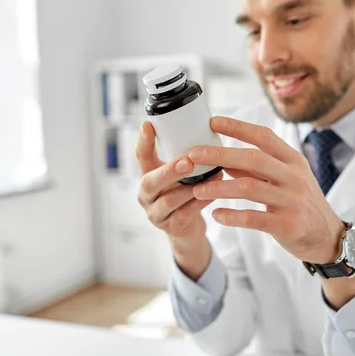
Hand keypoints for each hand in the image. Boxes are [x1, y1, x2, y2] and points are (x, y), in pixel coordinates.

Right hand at [135, 121, 222, 279]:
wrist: (186, 230)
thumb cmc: (183, 194)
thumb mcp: (177, 175)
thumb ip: (182, 157)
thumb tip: (204, 126)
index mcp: (147, 175)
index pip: (141, 156)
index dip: (143, 141)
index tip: (148, 125)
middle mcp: (146, 194)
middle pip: (151, 181)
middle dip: (169, 171)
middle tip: (187, 162)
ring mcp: (155, 213)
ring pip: (170, 200)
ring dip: (193, 187)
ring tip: (213, 175)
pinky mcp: (171, 228)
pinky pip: (185, 214)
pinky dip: (200, 203)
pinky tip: (213, 194)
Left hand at [188, 116, 343, 264]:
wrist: (326, 236)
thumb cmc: (300, 203)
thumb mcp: (284, 179)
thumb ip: (256, 169)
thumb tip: (222, 158)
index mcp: (293, 160)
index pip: (263, 136)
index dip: (237, 128)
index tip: (212, 122)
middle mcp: (294, 176)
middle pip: (253, 159)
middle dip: (220, 155)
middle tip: (194, 155)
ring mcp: (292, 201)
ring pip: (249, 188)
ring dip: (219, 188)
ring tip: (197, 190)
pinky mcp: (288, 225)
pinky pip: (253, 218)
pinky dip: (232, 216)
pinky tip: (216, 215)